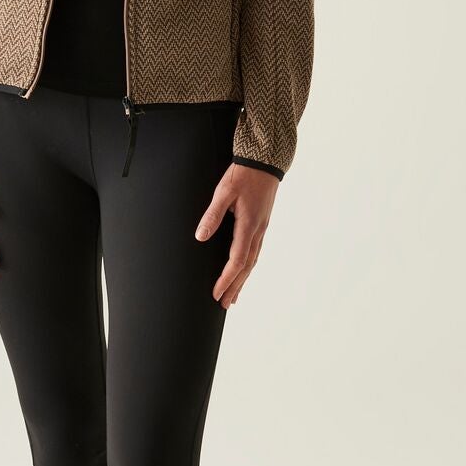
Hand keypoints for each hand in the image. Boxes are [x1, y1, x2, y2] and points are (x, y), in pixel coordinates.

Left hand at [195, 163, 277, 307]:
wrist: (265, 161)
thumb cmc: (244, 175)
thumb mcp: (224, 191)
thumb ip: (212, 214)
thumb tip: (201, 236)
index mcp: (248, 225)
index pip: (236, 261)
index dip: (226, 279)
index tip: (216, 293)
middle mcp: (258, 231)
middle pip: (246, 267)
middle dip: (234, 286)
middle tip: (224, 304)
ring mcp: (261, 228)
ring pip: (252, 261)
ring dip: (242, 280)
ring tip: (233, 296)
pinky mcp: (261, 224)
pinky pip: (255, 252)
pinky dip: (248, 267)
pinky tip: (243, 271)